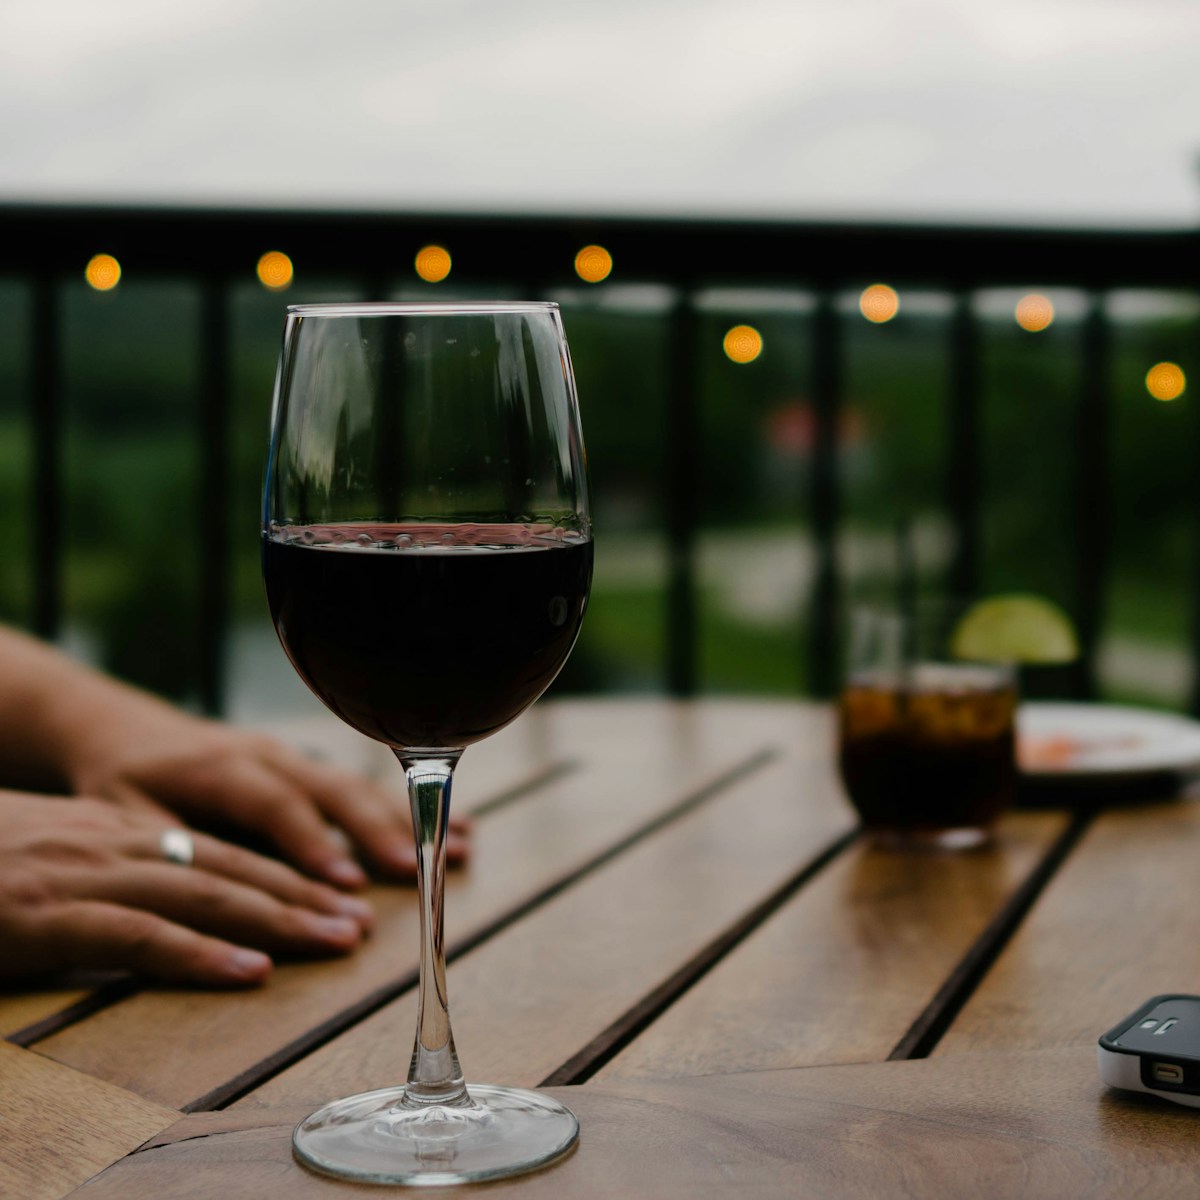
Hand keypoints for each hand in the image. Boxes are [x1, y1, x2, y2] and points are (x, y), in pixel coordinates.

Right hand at [0, 790, 376, 985]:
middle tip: (358, 926)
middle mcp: (117, 842)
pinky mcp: (47, 912)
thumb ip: (119, 872)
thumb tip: (179, 901)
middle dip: (302, 896)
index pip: (225, 849)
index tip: (338, 897)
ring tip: (332, 943)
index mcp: (122, 830)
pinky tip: (247, 972)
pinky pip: (138, 935)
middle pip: (231, 868)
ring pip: (203, 895)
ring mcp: (84, 874)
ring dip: (276, 921)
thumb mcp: (59, 853)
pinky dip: (198, 954)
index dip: (287, 873)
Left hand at [66, 707, 470, 890]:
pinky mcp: (307, 765)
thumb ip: (170, 845)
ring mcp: (293, 755)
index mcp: (219, 765)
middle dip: (378, 832)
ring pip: (359, 785)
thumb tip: (214, 885)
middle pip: (332, 789)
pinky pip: (362, 786)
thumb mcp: (121, 815)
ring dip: (408, 819)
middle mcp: (267, 754)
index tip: (347, 884)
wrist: (129, 732)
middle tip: (416, 872)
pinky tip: (459, 826)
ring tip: (461, 847)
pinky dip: (408, 808)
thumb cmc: (121, 781)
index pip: (273, 804)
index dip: (312, 842)